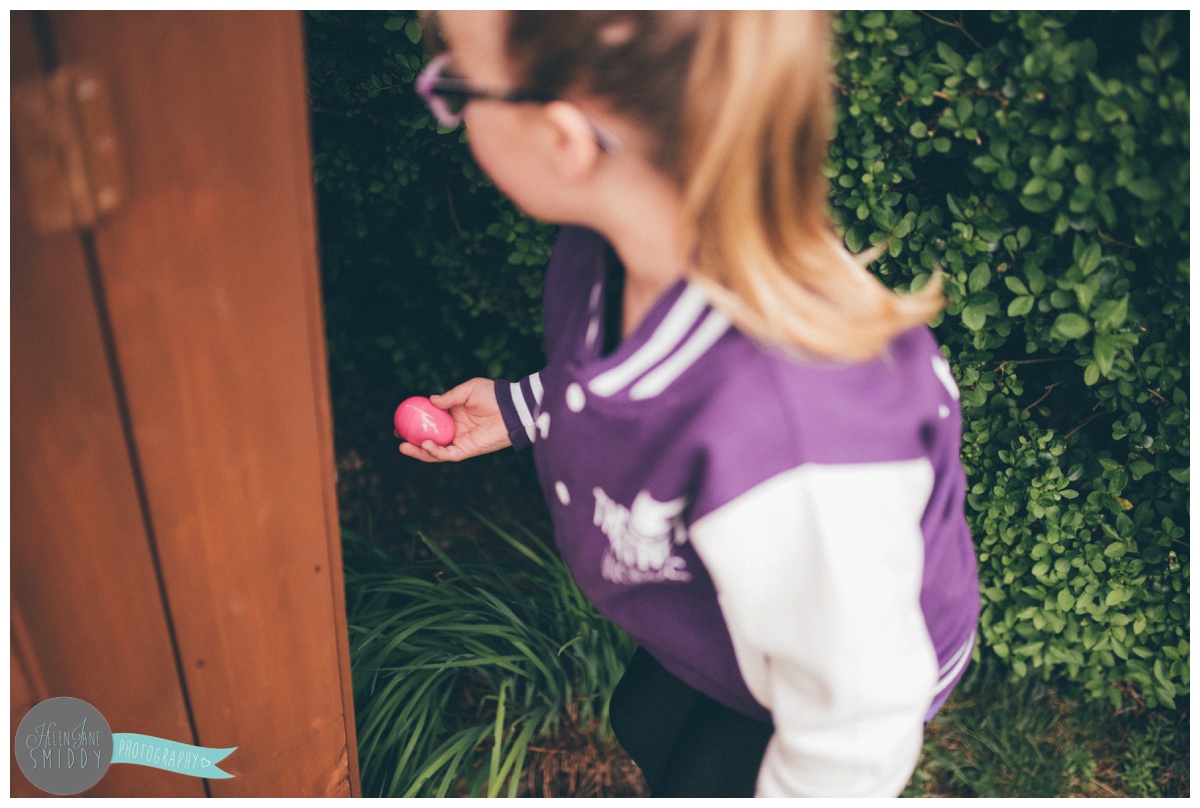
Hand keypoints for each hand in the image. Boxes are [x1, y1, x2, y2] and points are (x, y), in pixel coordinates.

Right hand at [397, 378, 511, 462]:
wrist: (512, 410)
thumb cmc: (493, 396)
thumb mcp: (468, 389)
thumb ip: (450, 396)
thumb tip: (431, 401)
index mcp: (453, 415)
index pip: (430, 421)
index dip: (415, 422)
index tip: (401, 420)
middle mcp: (455, 430)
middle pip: (429, 439)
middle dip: (412, 441)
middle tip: (398, 437)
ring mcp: (460, 441)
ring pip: (435, 451)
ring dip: (419, 451)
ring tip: (403, 447)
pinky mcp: (467, 451)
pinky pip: (447, 454)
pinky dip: (435, 452)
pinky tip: (426, 444)